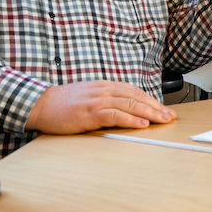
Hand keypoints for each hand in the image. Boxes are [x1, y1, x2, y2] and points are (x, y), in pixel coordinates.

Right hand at [25, 81, 176, 133]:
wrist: (40, 103)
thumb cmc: (64, 102)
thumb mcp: (89, 95)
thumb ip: (107, 99)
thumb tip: (126, 109)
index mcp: (106, 86)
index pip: (135, 92)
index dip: (152, 101)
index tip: (165, 109)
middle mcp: (105, 90)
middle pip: (137, 97)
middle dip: (157, 108)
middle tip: (171, 117)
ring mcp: (97, 101)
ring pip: (130, 105)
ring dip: (150, 114)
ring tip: (163, 121)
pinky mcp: (90, 113)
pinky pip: (115, 115)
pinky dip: (131, 120)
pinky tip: (142, 125)